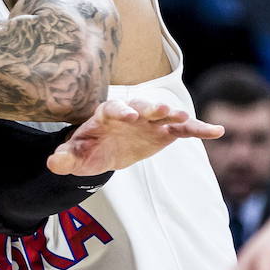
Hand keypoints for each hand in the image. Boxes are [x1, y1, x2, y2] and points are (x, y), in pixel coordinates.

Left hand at [46, 98, 222, 174]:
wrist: (101, 150)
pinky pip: (183, 129)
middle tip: (159, 109)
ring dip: (174, 114)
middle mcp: (129, 113)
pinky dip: (198, 129)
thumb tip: (52, 163)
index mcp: (105, 116)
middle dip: (149, 107)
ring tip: (186, 117)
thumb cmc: (86, 150)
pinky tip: (217, 131)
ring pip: (164, 114)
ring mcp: (149, 121)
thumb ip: (64, 159)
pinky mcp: (165, 131)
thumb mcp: (74, 157)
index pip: (111, 109)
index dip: (119, 111)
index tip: (126, 115)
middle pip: (140, 106)